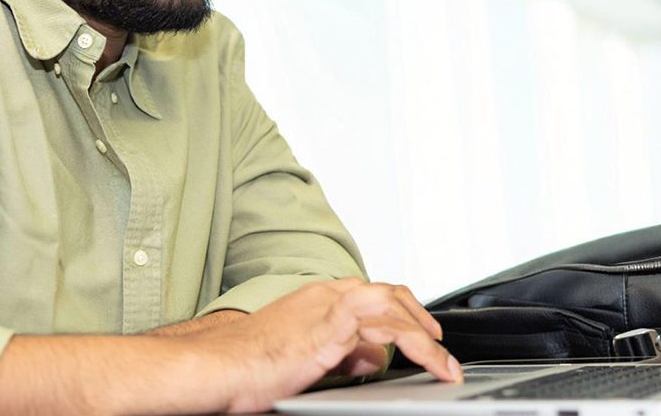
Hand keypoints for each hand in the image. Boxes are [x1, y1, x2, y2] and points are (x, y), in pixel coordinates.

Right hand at [200, 278, 462, 412]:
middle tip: (438, 344)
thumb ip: (342, 354)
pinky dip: (414, 342)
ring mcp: (328, 308)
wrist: (217, 366)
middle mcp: (326, 296)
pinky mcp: (330, 328)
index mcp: (317, 300)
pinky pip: (385, 327)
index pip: (370, 295)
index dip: (400, 312)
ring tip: (443, 362)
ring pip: (392, 306)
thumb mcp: (306, 359)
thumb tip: (370, 358)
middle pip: (388, 293)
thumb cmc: (247, 366)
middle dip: (418, 316)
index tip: (420, 333)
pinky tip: (427, 361)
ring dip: (424, 334)